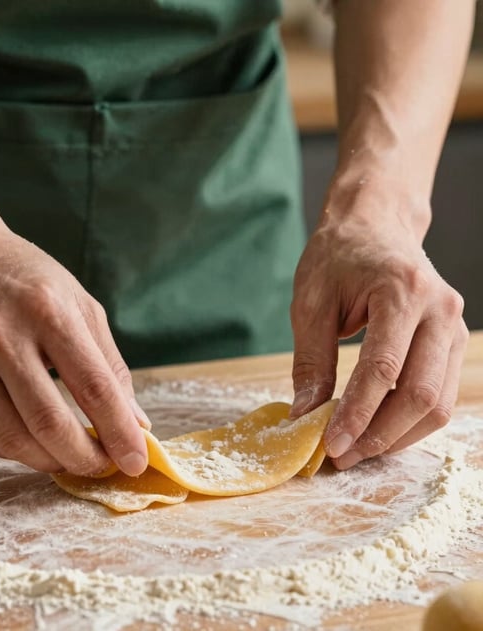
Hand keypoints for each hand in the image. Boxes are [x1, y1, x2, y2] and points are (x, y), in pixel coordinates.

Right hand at [0, 199, 149, 476]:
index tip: (137, 461)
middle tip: (103, 467)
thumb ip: (109, 364)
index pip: (93, 387)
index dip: (120, 433)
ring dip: (50, 462)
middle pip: (50, 423)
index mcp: (47, 310)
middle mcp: (1, 336)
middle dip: (85, 459)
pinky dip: (15, 450)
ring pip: (12, 439)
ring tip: (69, 457)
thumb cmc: (23, 278)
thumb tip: (136, 424)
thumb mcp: (77, 303)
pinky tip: (34, 443)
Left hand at [289, 181, 467, 468]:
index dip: (357, 414)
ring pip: (438, 403)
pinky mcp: (454, 342)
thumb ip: (311, 360)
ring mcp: (454, 327)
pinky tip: (376, 429)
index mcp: (402, 291)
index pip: (383, 369)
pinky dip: (410, 421)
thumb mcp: (310, 302)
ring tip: (356, 449)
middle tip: (340, 456)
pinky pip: (441, 395)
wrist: (374, 225)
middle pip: (420, 394)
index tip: (329, 445)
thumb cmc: (337, 257)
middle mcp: (440, 310)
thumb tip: (305, 416)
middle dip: (379, 434)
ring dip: (397, 436)